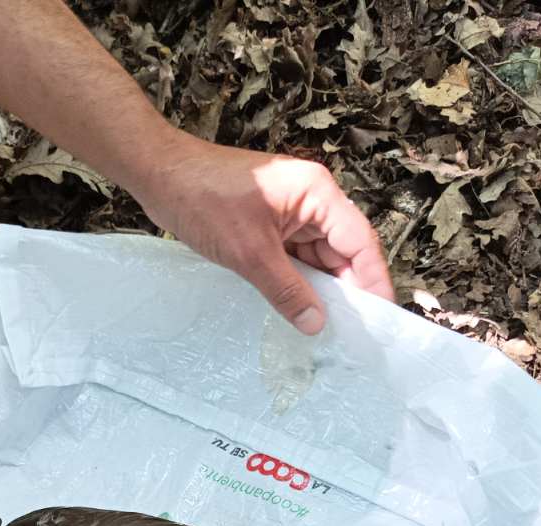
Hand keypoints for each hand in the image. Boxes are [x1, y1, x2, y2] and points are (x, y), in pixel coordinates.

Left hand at [132, 137, 393, 333]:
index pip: (360, 242)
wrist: (160, 174)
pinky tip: (297, 310)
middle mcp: (311, 199)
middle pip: (342, 251)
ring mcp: (290, 211)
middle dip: (346, 291)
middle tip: (350, 335)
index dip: (372, 282)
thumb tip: (315, 324)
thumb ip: (286, 290)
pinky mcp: (270, 223)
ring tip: (325, 331)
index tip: (380, 319)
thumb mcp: (249, 253)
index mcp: (317, 193)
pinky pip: (293, 256)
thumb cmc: (203, 200)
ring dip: (319, 290)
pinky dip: (296, 281)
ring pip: (317, 257)